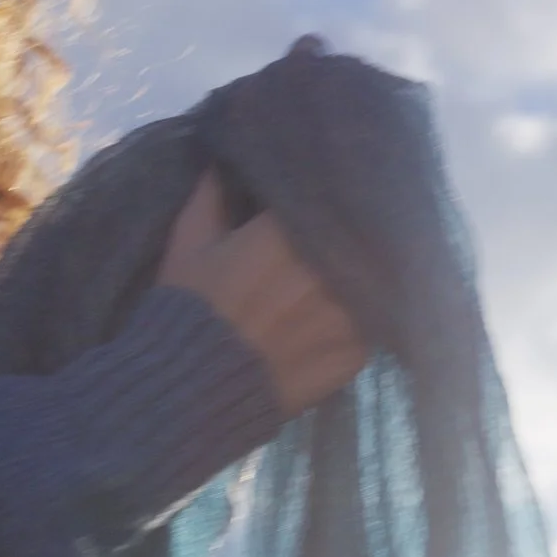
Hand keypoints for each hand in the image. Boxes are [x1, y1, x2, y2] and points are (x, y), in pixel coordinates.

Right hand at [155, 169, 367, 413]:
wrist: (188, 394)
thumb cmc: (185, 312)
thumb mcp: (188, 245)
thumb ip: (210, 198)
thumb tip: (222, 162)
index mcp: (286, 234)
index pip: (325, 201)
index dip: (326, 201)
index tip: (326, 199)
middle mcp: (325, 270)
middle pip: (355, 241)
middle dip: (350, 238)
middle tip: (344, 238)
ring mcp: (345, 314)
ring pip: (369, 283)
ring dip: (361, 280)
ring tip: (353, 277)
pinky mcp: (355, 353)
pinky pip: (371, 327)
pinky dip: (360, 323)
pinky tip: (345, 322)